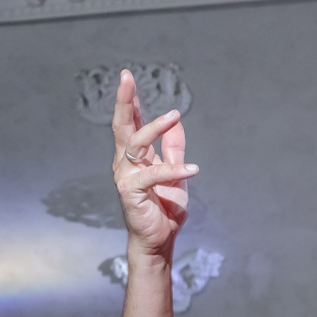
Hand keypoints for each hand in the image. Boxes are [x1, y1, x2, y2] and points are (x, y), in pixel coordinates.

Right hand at [111, 69, 193, 257]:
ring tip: (174, 115)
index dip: (129, 101)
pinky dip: (174, 170)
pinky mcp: (131, 191)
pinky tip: (193, 169)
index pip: (130, 123)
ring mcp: (126, 176)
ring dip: (155, 127)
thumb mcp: (176, 172)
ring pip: (136, 143)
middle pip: (122, 126)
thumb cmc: (164, 207)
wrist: (160, 238)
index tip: (127, 78)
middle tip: (126, 78)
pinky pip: (153, 174)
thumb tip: (177, 122)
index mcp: (134, 156)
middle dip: (124, 101)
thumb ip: (174, 148)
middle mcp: (125, 162)